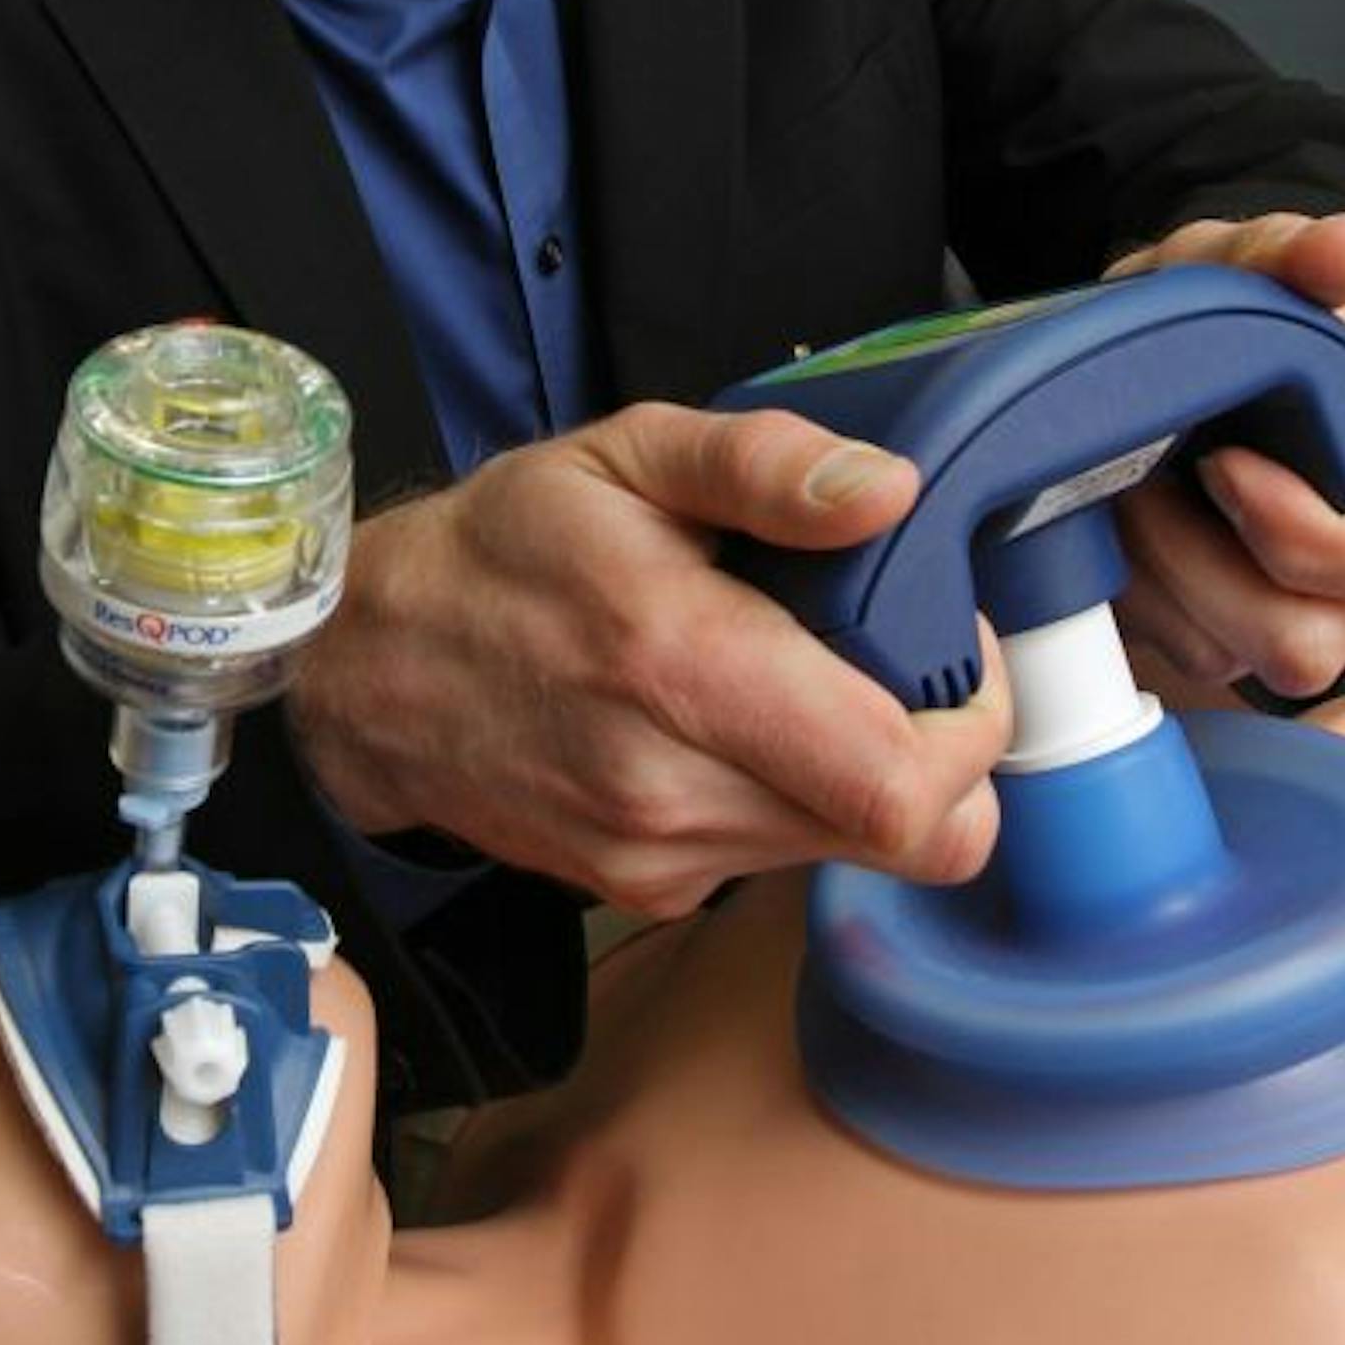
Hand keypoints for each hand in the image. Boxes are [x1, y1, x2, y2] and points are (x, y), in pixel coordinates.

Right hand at [287, 402, 1007, 919]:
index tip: (950, 643)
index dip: (976, 722)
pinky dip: (794, 799)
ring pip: (850, 852)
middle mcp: (673, 787)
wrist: (367, 665)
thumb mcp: (627, 455)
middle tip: (902, 662)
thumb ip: (765, 466)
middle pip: (906, 833)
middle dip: (939, 749)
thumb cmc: (503, 548)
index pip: (905, 782)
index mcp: (684, 668)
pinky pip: (779, 858)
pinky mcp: (646, 888)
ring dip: (865, 774)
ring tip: (806, 681)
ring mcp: (657, 855)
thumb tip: (890, 495)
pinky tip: (739, 727)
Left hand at [1104, 212, 1344, 700]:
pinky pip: (1159, 653)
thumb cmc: (1246, 318)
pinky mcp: (1209, 638)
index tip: (1222, 463)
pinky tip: (1098, 518)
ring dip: (1144, 570)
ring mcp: (1284, 621)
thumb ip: (1295, 253)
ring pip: (1218, 654)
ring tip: (1113, 483)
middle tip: (1140, 474)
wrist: (1174, 355)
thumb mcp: (1251, 268)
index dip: (1319, 534)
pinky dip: (1115, 588)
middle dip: (1196, 560)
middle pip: (1305, 642)